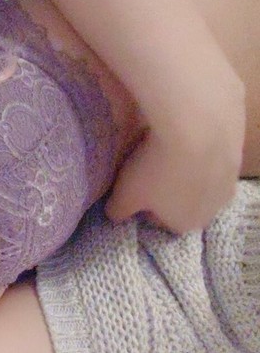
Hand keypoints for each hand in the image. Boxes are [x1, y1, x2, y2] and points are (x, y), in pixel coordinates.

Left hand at [105, 107, 242, 233]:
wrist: (198, 128)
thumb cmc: (156, 169)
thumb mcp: (124, 195)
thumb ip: (117, 211)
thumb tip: (115, 214)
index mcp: (186, 224)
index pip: (161, 221)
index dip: (144, 204)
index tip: (134, 187)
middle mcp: (213, 209)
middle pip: (184, 202)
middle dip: (167, 189)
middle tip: (149, 169)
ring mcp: (229, 182)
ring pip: (200, 180)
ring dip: (184, 170)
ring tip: (165, 151)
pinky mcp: (237, 156)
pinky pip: (211, 158)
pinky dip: (199, 151)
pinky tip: (185, 137)